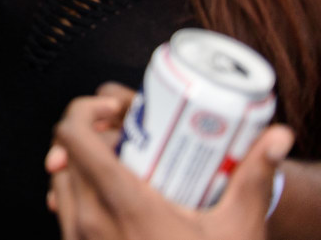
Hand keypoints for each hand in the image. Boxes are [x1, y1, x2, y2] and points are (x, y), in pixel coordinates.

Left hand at [46, 85, 292, 239]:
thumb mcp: (237, 227)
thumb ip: (254, 178)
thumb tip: (277, 138)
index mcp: (123, 205)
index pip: (74, 137)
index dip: (84, 111)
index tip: (110, 111)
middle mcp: (90, 220)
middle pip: (68, 153)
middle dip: (92, 137)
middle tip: (127, 140)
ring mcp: (79, 239)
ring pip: (61, 179)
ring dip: (83, 164)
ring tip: (121, 167)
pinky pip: (64, 209)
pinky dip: (80, 192)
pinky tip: (112, 196)